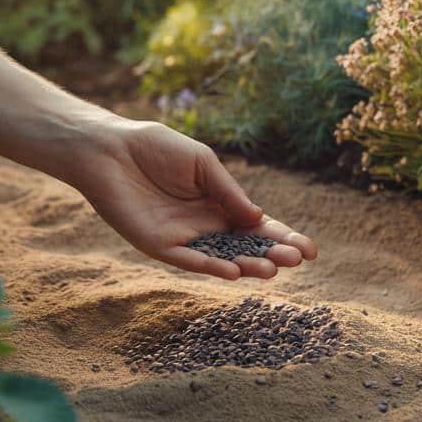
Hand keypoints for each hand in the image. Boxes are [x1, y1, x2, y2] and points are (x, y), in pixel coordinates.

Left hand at [70, 119, 316, 279]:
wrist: (111, 149)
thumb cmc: (157, 149)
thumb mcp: (204, 163)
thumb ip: (229, 191)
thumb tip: (258, 217)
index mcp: (220, 204)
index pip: (259, 227)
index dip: (284, 237)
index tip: (309, 250)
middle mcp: (206, 225)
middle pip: (246, 246)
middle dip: (273, 254)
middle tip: (296, 260)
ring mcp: (184, 238)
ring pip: (222, 258)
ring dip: (247, 266)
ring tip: (272, 269)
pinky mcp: (159, 245)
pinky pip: (189, 260)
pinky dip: (211, 267)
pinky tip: (234, 272)